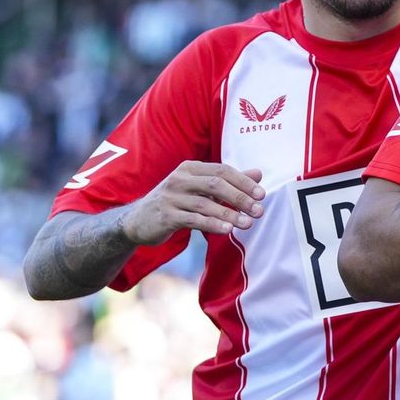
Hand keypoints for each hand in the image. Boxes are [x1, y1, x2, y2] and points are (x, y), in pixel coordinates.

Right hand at [123, 161, 265, 241]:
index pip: (222, 170)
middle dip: (240, 198)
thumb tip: (259, 174)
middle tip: (259, 211)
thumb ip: (229, 181)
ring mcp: (171, 197)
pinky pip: (193, 219)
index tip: (261, 195)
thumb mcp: (200, 188)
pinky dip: (212, 224)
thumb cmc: (176, 202)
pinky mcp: (166, 216)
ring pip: (205, 204)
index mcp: (190, 168)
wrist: (138, 221)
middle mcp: (180, 179)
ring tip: (248, 223)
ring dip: (229, 214)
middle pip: (215, 184)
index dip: (243, 182)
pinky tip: (227, 231)